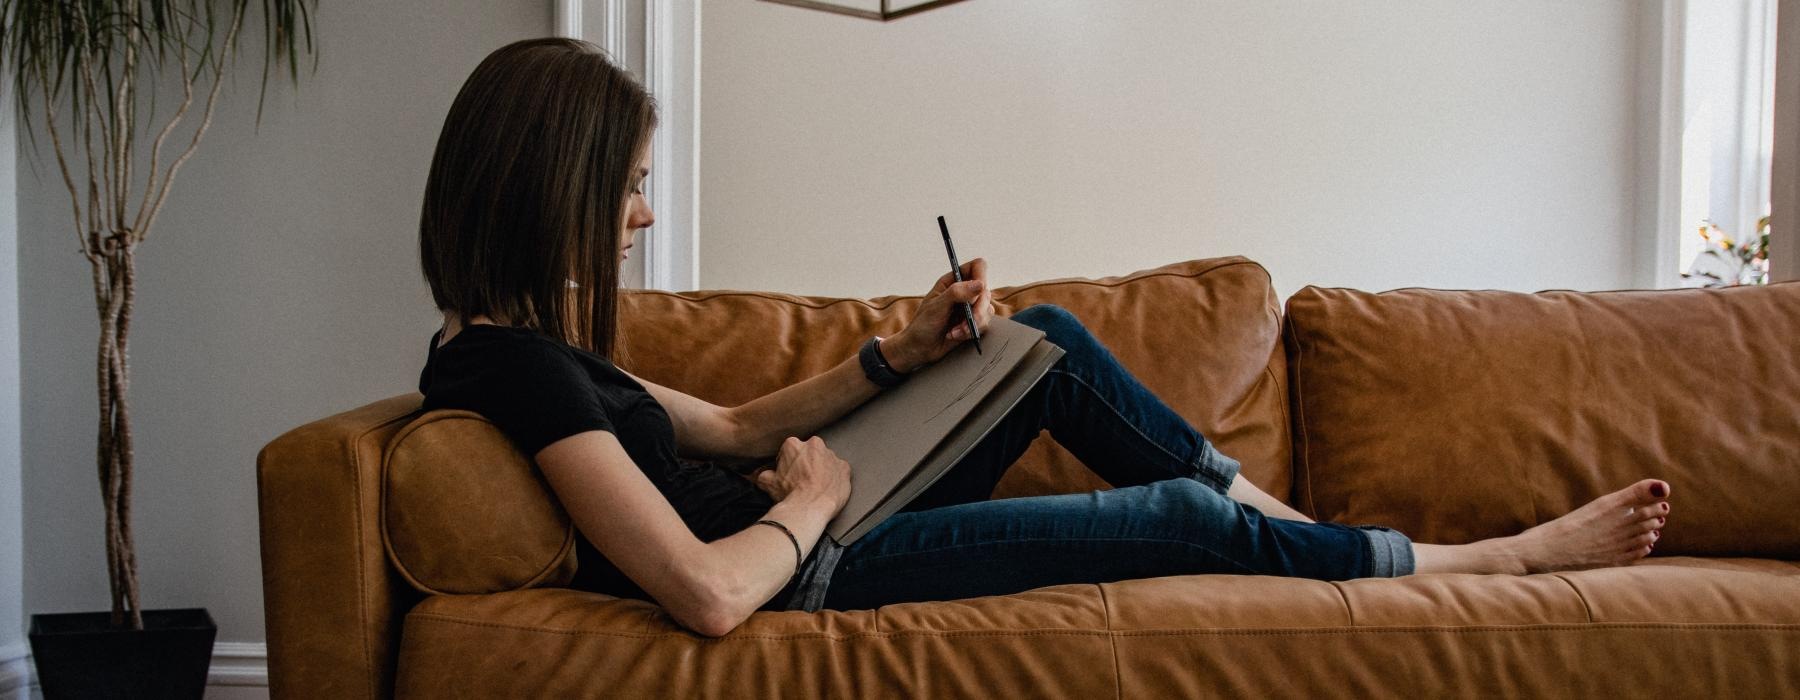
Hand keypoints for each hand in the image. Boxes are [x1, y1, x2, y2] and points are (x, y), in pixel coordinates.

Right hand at [753, 436, 850, 511]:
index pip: (789, 450)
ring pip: (825, 459)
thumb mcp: (768, 483)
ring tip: (816, 486)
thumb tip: (762, 475)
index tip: (789, 474)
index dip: (788, 464)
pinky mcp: (844, 467)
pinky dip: (835, 477)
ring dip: (822, 469)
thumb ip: (765, 474)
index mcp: (793, 444)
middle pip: (809, 452)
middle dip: (806, 463)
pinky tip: (828, 488)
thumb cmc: (789, 494)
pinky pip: (839, 470)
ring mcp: (832, 455)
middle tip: (802, 480)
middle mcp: (814, 444)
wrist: (810, 508)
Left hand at [883, 257, 994, 372]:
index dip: (981, 275)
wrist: (920, 348)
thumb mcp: (936, 306)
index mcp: (952, 281)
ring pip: (987, 310)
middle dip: (978, 310)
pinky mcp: (973, 322)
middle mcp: (964, 292)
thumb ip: (956, 293)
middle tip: (968, 320)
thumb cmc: (922, 325)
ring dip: (973, 324)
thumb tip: (979, 284)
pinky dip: (971, 332)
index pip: (977, 267)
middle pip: (986, 292)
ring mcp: (970, 307)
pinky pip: (984, 324)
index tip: (979, 290)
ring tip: (955, 332)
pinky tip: (955, 335)